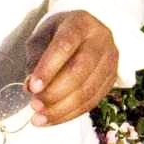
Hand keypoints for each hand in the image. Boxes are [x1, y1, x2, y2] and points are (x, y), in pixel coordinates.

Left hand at [26, 11, 118, 125]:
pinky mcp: (112, 79)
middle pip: (80, 71)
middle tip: (34, 106)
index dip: (48, 69)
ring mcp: (110, 60)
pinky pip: (92, 101)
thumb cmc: (59, 34)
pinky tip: (52, 119)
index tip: (32, 88)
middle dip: (54, 93)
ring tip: (39, 118)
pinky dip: (70, 114)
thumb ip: (35, 59)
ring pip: (88, 91)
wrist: (90, 31)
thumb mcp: (42, 37)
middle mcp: (100, 40)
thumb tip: (31, 87)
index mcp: (80, 24)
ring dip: (61, 109)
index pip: (65, 46)